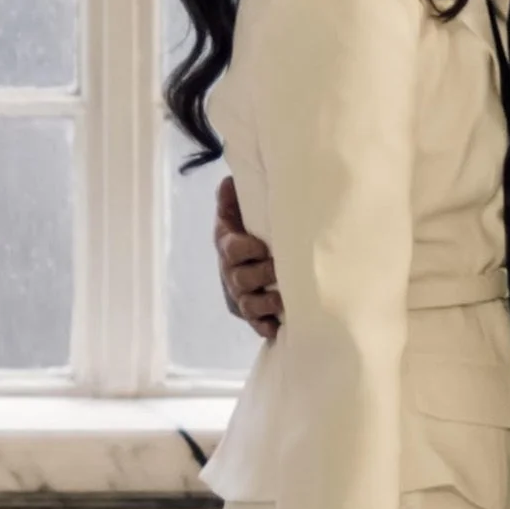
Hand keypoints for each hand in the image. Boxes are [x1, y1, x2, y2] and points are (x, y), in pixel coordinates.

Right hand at [216, 175, 282, 337]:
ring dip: (265, 304)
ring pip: (248, 304)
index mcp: (228, 247)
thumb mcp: (237, 213)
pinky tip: (278, 328)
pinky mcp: (251, 314)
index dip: (246, 249)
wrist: (248, 257)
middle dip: (259, 276)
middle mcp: (231, 273)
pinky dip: (266, 327)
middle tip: (279, 271)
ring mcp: (240, 295)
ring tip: (282, 300)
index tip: (262, 246)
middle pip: (239, 279)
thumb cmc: (249, 230)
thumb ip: (231, 199)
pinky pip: (256, 324)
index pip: (231, 249)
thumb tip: (227, 180)